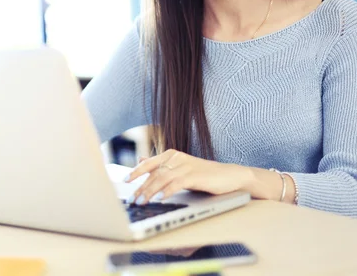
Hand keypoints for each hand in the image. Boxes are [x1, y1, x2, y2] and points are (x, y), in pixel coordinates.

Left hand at [125, 149, 249, 204]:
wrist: (231, 176)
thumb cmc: (205, 175)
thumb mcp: (180, 169)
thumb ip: (162, 165)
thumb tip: (140, 160)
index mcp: (172, 155)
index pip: (149, 163)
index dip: (136, 171)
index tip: (124, 181)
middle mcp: (177, 157)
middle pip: (154, 172)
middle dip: (141, 187)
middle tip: (132, 200)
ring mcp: (186, 165)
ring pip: (163, 178)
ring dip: (150, 191)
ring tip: (142, 202)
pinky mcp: (195, 175)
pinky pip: (177, 183)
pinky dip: (167, 191)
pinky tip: (161, 198)